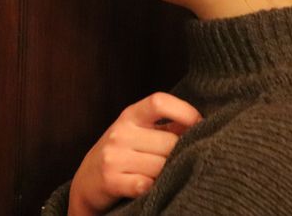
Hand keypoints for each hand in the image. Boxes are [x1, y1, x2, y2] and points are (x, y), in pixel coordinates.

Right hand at [68, 93, 201, 214]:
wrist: (87, 181)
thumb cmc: (122, 154)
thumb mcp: (139, 133)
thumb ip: (167, 127)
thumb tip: (204, 125)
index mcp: (130, 115)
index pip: (159, 101)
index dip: (184, 111)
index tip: (200, 125)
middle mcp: (120, 132)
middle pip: (169, 142)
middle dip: (178, 154)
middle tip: (174, 161)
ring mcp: (114, 156)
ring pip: (162, 166)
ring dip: (167, 175)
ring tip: (160, 176)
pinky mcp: (111, 180)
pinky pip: (147, 185)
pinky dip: (154, 188)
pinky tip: (150, 187)